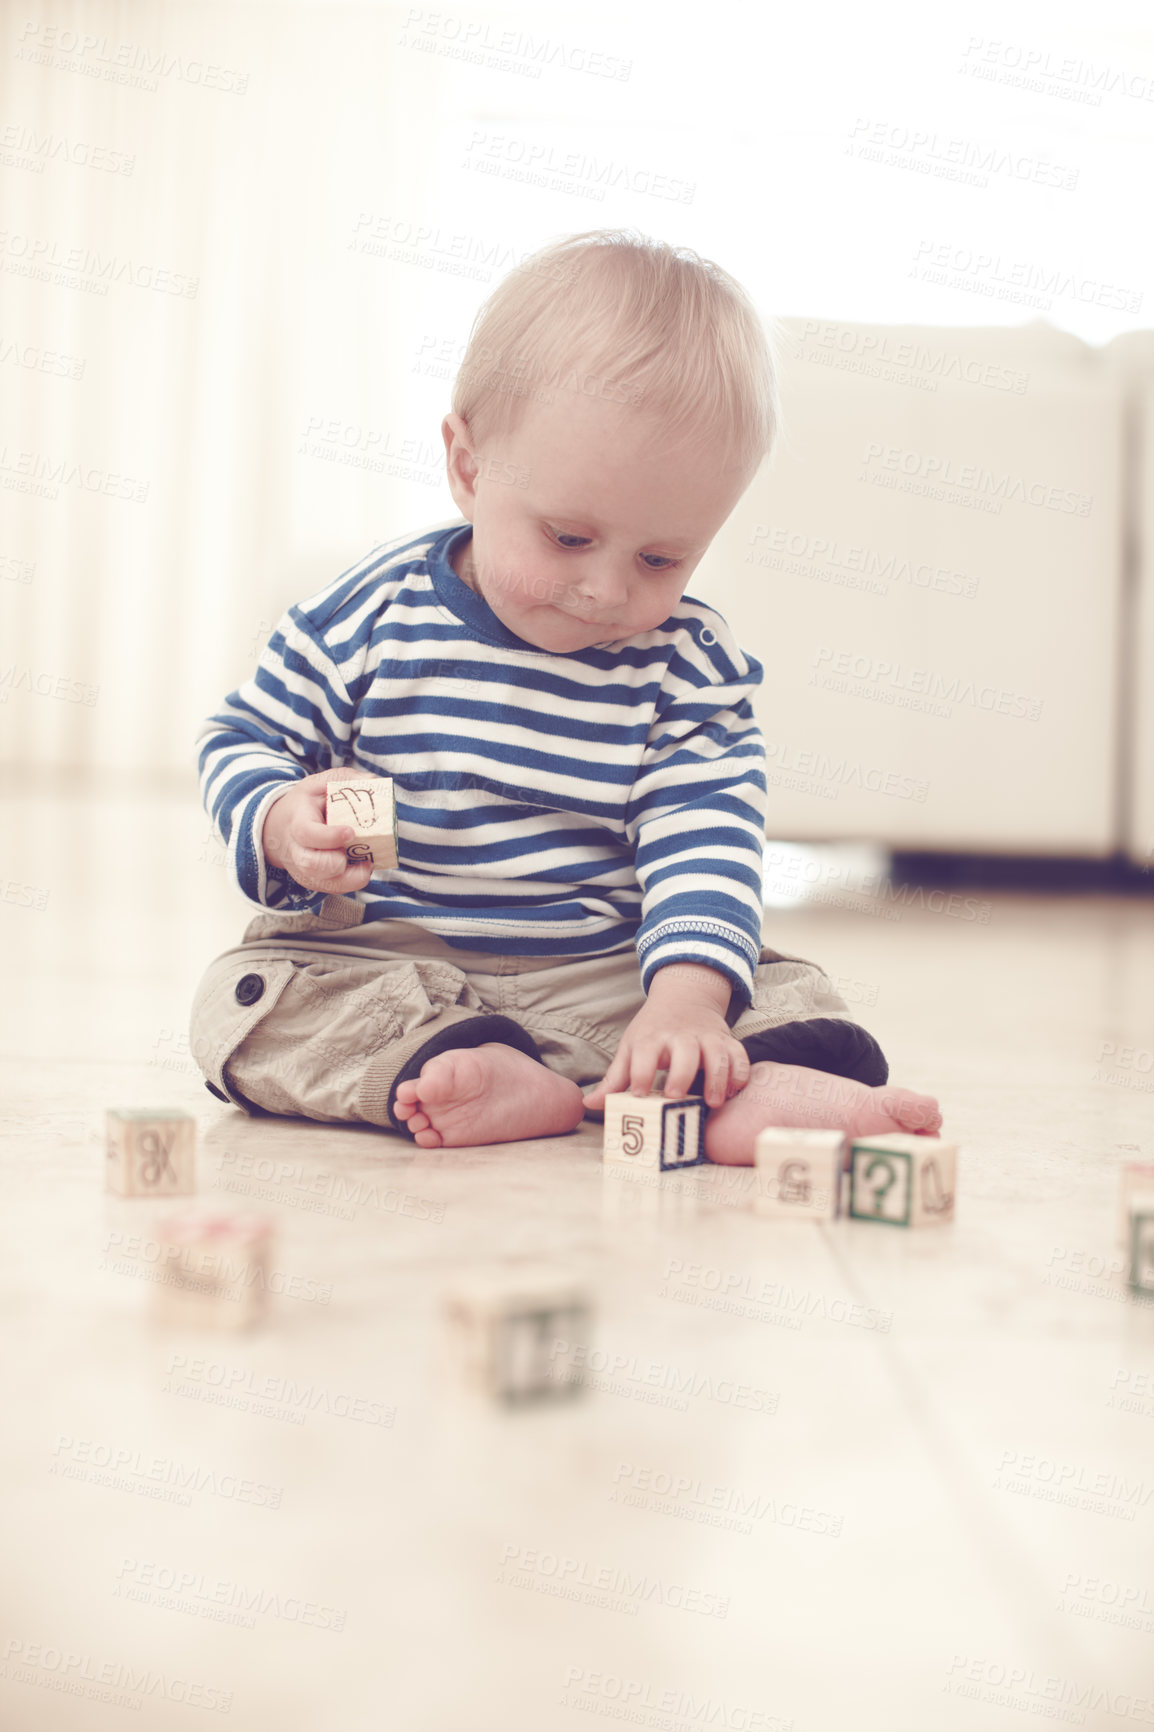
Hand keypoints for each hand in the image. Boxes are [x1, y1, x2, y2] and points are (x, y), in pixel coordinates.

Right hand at [260, 768, 375, 895]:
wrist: (280, 828)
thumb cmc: (306, 805)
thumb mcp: (319, 784)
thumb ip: (345, 780)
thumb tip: (375, 782)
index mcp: (297, 822)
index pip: (307, 833)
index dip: (328, 836)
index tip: (350, 832)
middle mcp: (297, 850)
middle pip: (312, 865)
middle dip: (337, 863)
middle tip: (360, 853)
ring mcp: (304, 869)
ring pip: (323, 884)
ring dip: (349, 878)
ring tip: (367, 863)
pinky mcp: (313, 881)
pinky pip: (332, 889)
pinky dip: (350, 883)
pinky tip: (361, 868)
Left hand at [583, 964, 749, 1111]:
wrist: (683, 997)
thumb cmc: (652, 1031)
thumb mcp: (630, 1048)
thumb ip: (614, 1078)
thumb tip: (587, 1105)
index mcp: (652, 1038)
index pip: (645, 1052)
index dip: (641, 1073)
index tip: (640, 1094)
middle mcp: (681, 1036)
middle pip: (685, 1052)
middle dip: (681, 1074)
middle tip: (676, 1097)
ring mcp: (707, 1037)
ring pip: (717, 1053)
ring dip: (717, 1077)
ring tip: (713, 1102)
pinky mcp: (726, 1040)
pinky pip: (739, 1054)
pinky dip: (740, 1072)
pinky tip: (733, 1091)